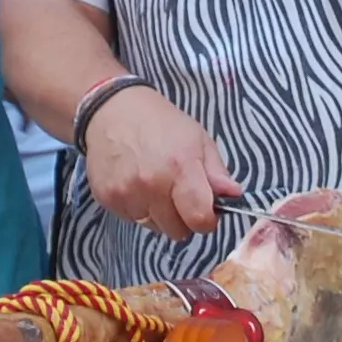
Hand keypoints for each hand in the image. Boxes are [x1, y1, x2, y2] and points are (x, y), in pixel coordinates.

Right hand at [82, 85, 240, 239]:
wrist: (112, 110)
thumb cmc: (160, 122)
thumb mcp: (197, 139)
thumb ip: (216, 172)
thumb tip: (234, 196)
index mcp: (180, 168)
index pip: (199, 220)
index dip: (206, 220)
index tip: (205, 209)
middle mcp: (152, 185)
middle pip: (177, 231)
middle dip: (183, 218)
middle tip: (178, 194)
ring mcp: (127, 194)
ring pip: (154, 228)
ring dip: (159, 214)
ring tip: (154, 185)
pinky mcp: (107, 198)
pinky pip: (131, 219)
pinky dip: (138, 208)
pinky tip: (136, 184)